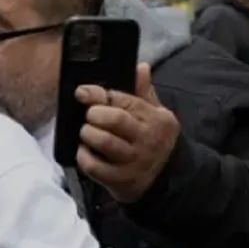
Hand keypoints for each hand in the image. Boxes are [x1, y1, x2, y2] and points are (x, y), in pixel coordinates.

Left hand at [75, 64, 180, 203]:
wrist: (166, 179)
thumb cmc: (154, 140)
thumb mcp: (156, 114)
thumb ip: (144, 92)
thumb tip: (141, 67)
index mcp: (157, 120)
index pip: (125, 100)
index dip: (99, 94)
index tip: (82, 93)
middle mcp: (148, 140)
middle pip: (115, 119)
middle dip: (94, 114)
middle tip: (89, 117)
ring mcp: (135, 161)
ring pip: (104, 141)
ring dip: (88, 134)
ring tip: (87, 133)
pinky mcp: (122, 180)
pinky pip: (95, 167)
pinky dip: (84, 157)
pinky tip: (85, 153)